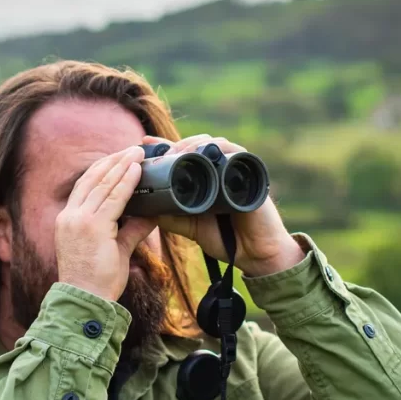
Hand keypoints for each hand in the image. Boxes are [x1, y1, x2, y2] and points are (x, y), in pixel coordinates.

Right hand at [56, 146, 156, 300]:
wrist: (85, 301)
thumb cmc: (97, 281)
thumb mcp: (115, 249)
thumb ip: (131, 230)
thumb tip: (150, 216)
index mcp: (69, 219)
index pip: (86, 186)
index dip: (103, 169)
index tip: (120, 158)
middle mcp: (70, 216)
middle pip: (92, 178)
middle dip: (114, 161)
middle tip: (133, 149)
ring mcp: (80, 220)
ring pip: (103, 184)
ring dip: (122, 166)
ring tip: (137, 153)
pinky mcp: (93, 227)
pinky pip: (114, 198)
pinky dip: (126, 182)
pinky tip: (137, 171)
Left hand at [144, 134, 305, 276]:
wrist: (255, 255)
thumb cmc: (227, 240)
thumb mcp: (192, 226)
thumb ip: (172, 216)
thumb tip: (147, 207)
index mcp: (208, 179)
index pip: (186, 154)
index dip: (166, 146)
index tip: (145, 143)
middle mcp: (222, 170)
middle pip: (197, 144)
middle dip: (176, 145)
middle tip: (159, 154)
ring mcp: (237, 169)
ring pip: (213, 143)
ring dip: (192, 144)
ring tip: (176, 154)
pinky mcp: (251, 173)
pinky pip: (235, 152)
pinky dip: (217, 148)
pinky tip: (203, 152)